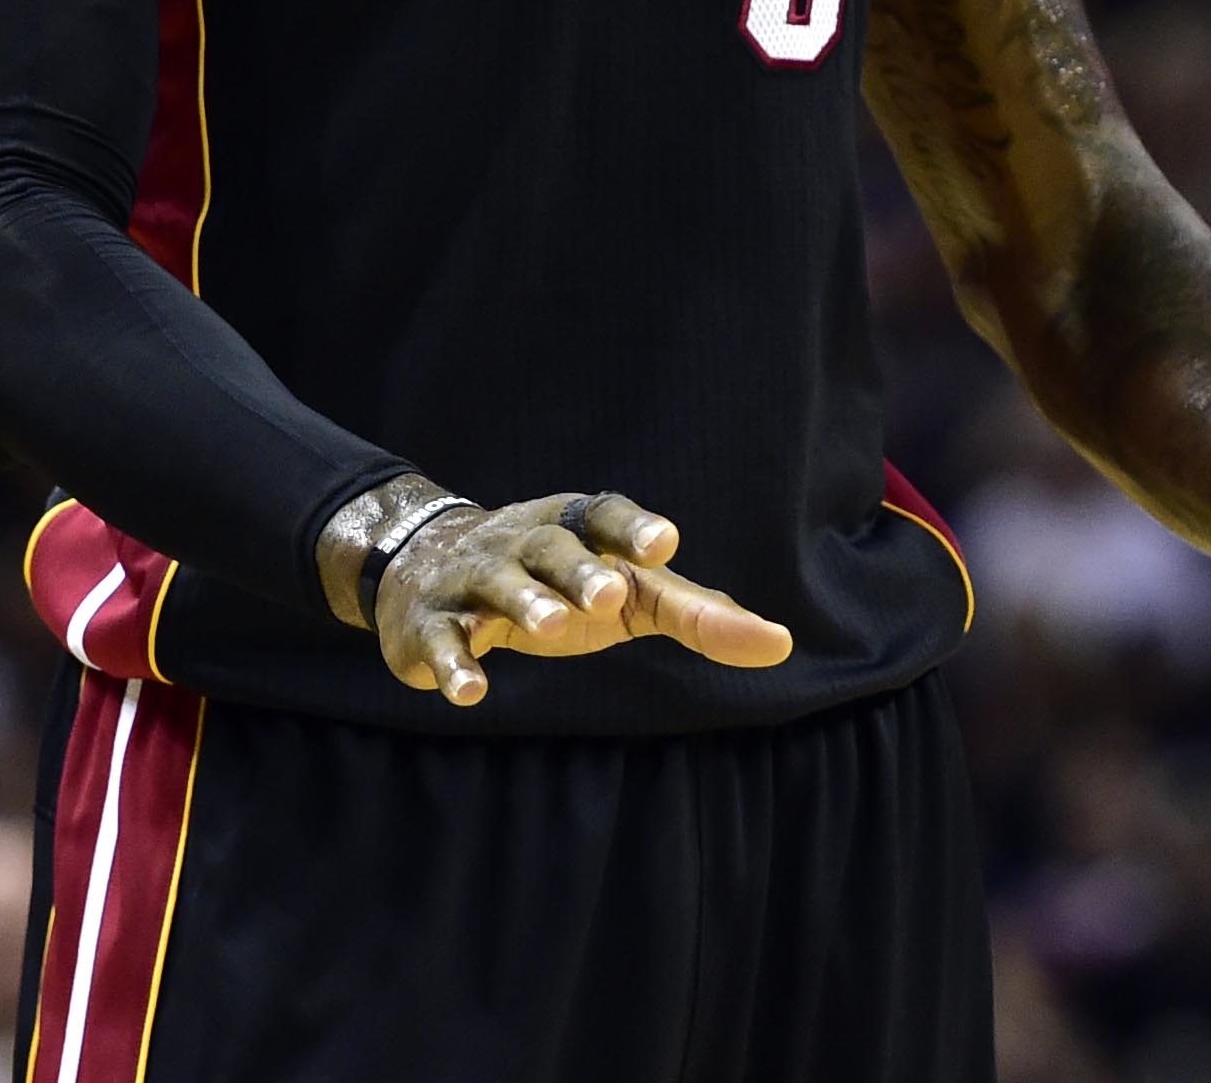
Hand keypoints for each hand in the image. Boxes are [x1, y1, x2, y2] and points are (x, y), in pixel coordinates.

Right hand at [370, 490, 794, 707]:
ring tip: (550, 626)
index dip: (634, 528)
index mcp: (574, 527)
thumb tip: (782, 645)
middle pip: (551, 549)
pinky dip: (454, 665)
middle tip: (613, 595)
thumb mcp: (629, 593)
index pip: (605, 515)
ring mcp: (471, 580)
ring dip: (523, 603)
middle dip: (580, 570)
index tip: (666, 545)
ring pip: (497, 584)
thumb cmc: (560, 585)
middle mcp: (521, 543)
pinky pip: (442, 641)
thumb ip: (697, 614)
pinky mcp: (430, 625)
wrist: (428, 576)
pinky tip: (472, 693)